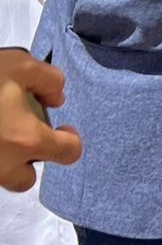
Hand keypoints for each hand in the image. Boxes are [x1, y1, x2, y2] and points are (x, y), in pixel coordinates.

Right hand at [0, 49, 81, 192]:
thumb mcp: (18, 65)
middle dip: (27, 161)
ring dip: (2, 161)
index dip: (70, 139)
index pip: (68, 154)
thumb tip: (56, 98)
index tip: (63, 127)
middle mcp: (3, 164)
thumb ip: (49, 80)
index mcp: (26, 140)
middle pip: (25, 179)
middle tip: (19, 135)